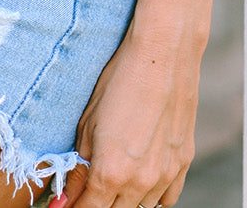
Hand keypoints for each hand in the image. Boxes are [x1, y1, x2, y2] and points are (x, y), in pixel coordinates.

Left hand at [59, 28, 199, 207]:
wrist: (162, 54)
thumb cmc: (119, 80)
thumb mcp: (87, 122)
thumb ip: (78, 167)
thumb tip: (64, 199)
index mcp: (110, 173)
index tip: (66, 203)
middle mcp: (140, 182)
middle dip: (97, 203)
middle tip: (87, 187)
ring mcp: (165, 175)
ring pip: (140, 207)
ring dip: (123, 199)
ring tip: (113, 175)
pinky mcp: (183, 163)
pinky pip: (167, 197)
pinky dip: (151, 194)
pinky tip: (140, 176)